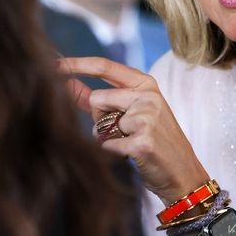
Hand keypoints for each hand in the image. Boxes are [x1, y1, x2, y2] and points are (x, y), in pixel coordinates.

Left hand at [58, 56, 210, 205]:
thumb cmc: (155, 142)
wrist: (183, 173)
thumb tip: (67, 84)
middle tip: (124, 132)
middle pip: (96, 99)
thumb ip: (100, 99)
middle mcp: (148, 96)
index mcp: (146, 84)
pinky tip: (133, 156)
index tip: (52, 62)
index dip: (76, 64)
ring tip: (131, 144)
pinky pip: (106, 145)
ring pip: (99, 124)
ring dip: (107, 138)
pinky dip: (113, 154)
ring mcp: (147, 118)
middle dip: (99, 119)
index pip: (105, 66)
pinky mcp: (142, 142)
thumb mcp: (133, 113)